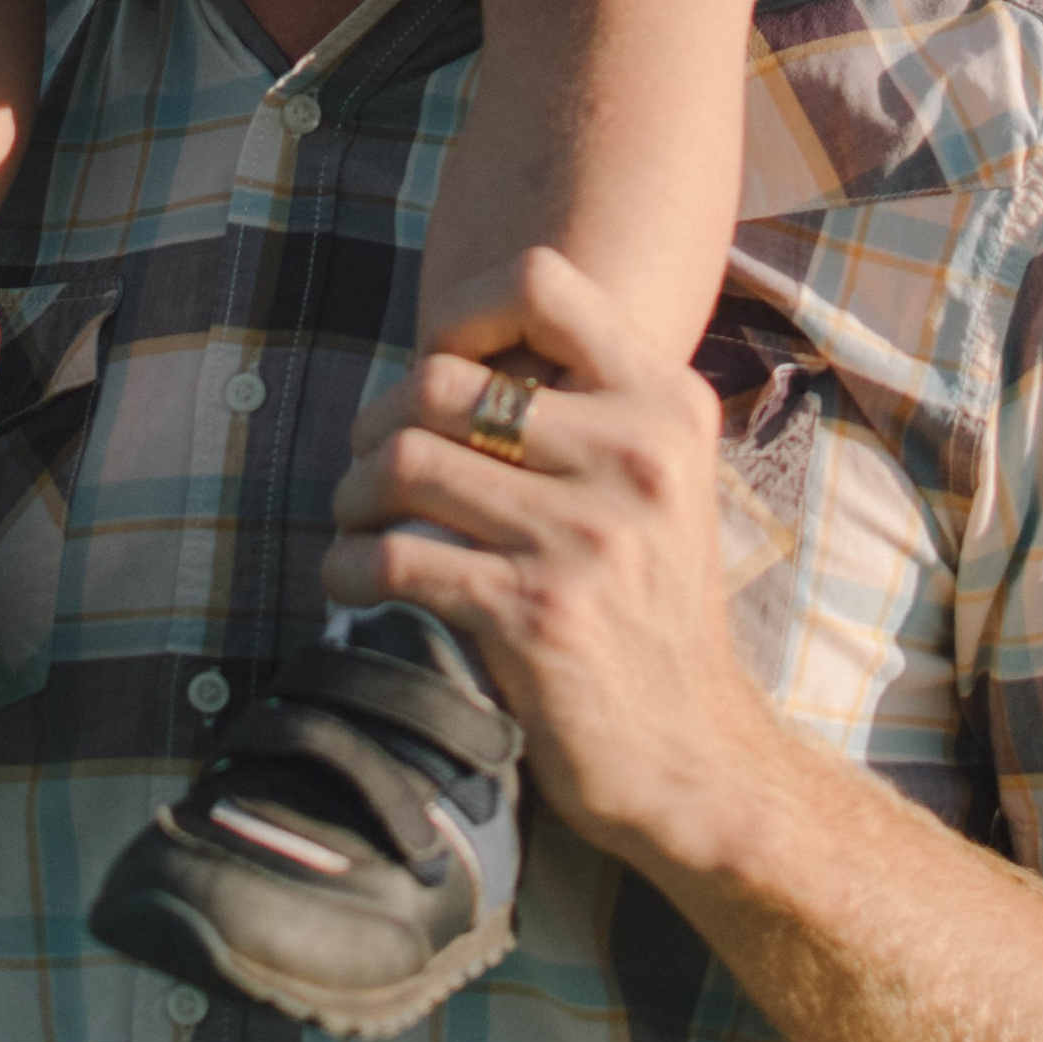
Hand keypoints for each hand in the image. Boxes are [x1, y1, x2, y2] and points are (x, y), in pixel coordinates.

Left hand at [324, 248, 773, 875]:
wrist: (696, 758)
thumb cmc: (648, 610)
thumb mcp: (657, 482)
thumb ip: (586, 408)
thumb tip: (448, 353)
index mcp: (665, 404)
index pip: (540, 283)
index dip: (461, 311)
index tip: (438, 370)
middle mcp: (635, 455)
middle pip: (438, 380)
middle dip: (376, 422)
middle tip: (372, 470)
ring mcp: (585, 535)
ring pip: (401, 460)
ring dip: (351, 496)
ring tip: (358, 525)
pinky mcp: (534, 613)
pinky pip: (390, 556)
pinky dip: (346, 566)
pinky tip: (352, 582)